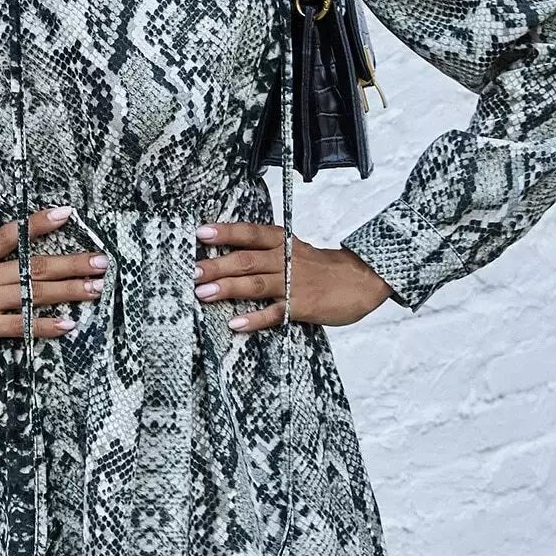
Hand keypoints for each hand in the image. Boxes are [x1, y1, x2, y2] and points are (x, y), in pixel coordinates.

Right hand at [0, 204, 108, 374]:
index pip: (9, 235)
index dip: (38, 223)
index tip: (67, 214)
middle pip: (33, 266)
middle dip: (71, 262)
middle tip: (101, 261)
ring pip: (33, 293)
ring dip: (68, 291)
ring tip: (95, 289)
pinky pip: (19, 324)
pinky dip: (46, 325)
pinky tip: (68, 324)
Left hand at [192, 220, 394, 331]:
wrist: (364, 280)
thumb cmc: (323, 267)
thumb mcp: (295, 250)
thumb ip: (267, 252)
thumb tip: (228, 256)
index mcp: (283, 242)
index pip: (250, 233)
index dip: (226, 232)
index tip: (201, 232)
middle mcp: (285, 260)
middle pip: (247, 259)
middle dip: (217, 264)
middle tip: (192, 271)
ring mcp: (293, 284)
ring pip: (256, 284)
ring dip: (228, 288)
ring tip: (203, 294)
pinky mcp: (302, 307)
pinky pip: (275, 313)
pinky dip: (254, 319)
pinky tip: (235, 323)